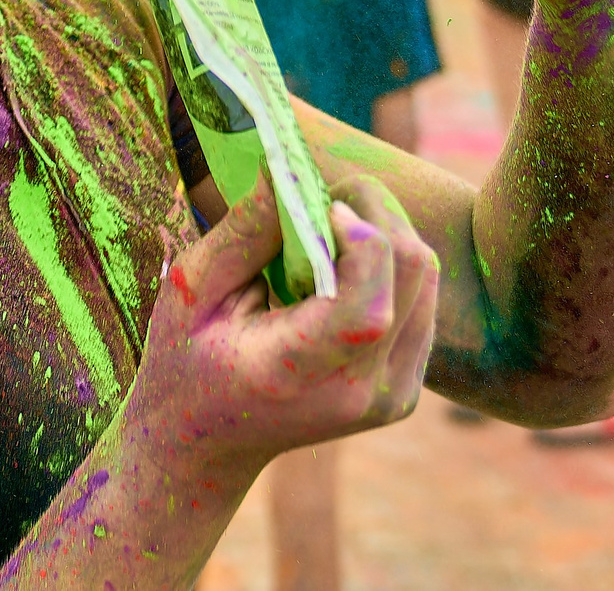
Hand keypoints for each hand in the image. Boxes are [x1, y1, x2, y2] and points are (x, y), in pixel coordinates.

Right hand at [120, 172, 438, 483]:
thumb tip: (288, 166)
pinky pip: (423, 299)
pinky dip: (390, 267)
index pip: (371, 298)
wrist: (205, 447)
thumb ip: (245, 229)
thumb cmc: (185, 362)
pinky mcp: (406, 391)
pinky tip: (339, 274)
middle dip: (375, 210)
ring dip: (384, 234)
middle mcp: (363, 393)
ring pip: (427, 276)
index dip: (359, 229)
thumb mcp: (192, 290)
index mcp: (301, 374)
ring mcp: (393, 397)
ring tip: (324, 238)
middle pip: (414, 269)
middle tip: (320, 201)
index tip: (316, 204)